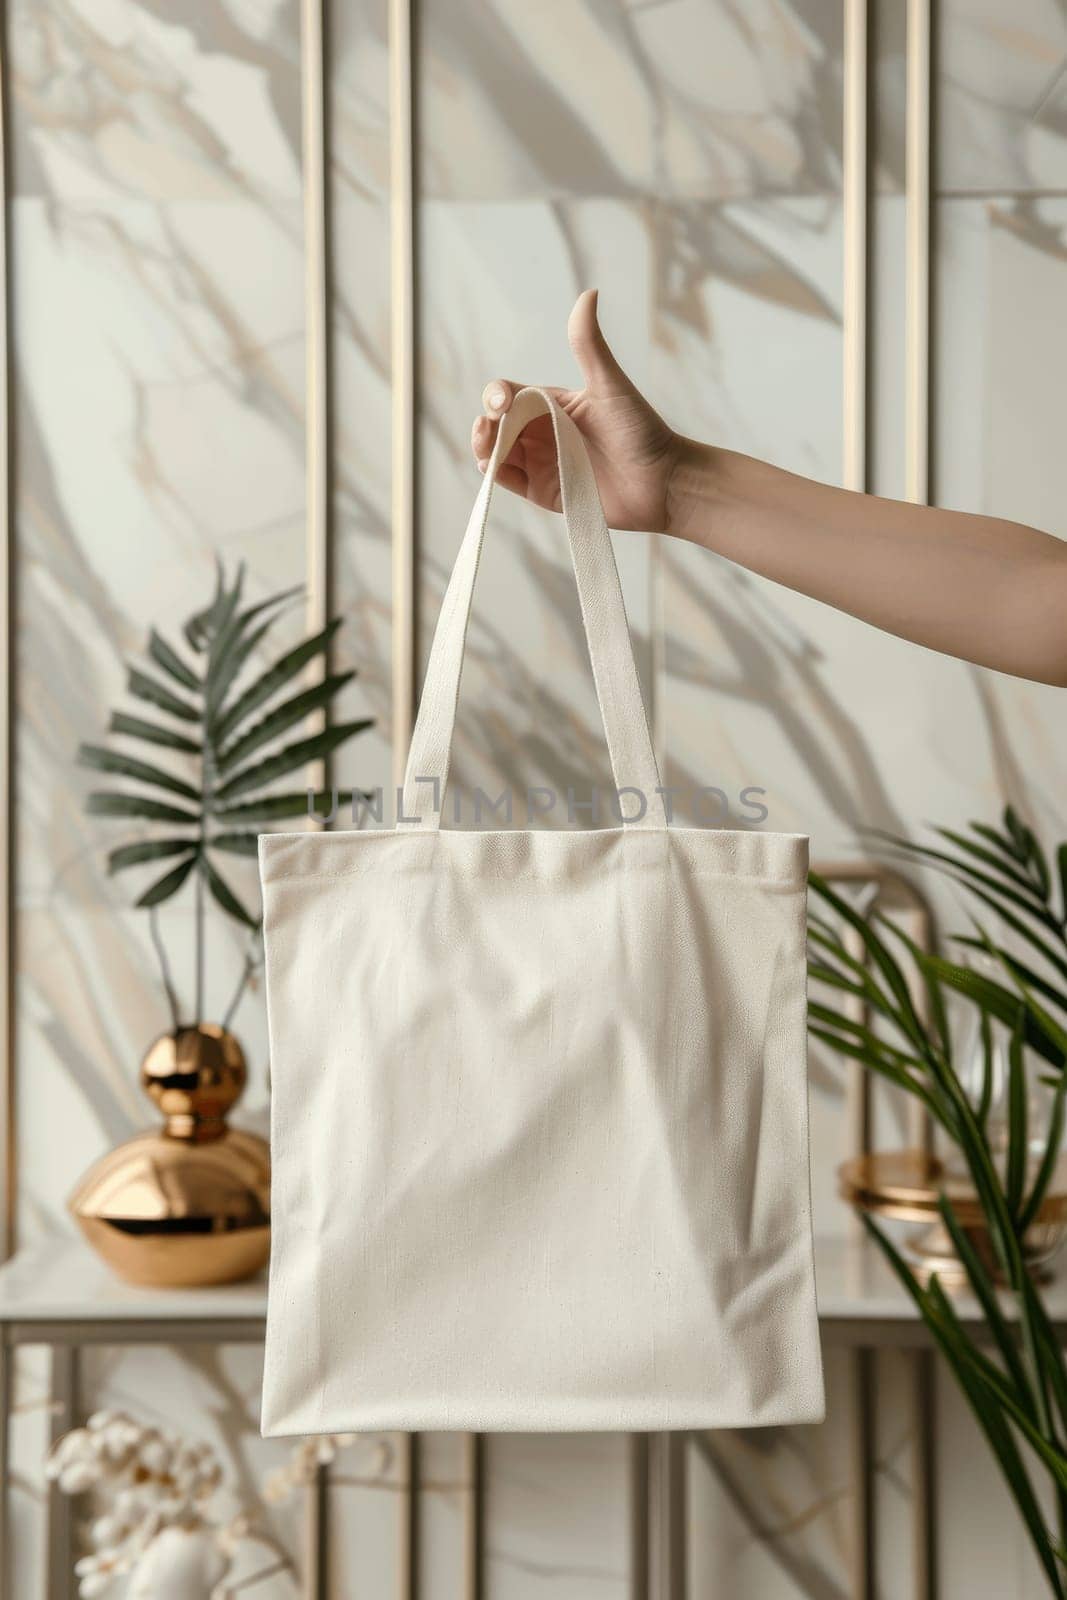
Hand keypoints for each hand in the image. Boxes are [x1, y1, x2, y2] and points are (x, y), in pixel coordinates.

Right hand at [470, 289, 679, 533]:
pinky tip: (491, 468)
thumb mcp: (609, 385)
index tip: (502, 403)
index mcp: (552, 405)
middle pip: (497, 426)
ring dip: (484, 449)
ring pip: (497, 454)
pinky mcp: (544, 492)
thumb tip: (589, 293)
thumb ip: (588, 344)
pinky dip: (495, 476)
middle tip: (488, 428)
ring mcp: (542, 463)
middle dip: (486, 426)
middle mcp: (542, 433)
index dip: (497, 397)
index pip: (510, 396)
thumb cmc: (641, 430)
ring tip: (486, 450)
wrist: (663, 481)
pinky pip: (509, 482)